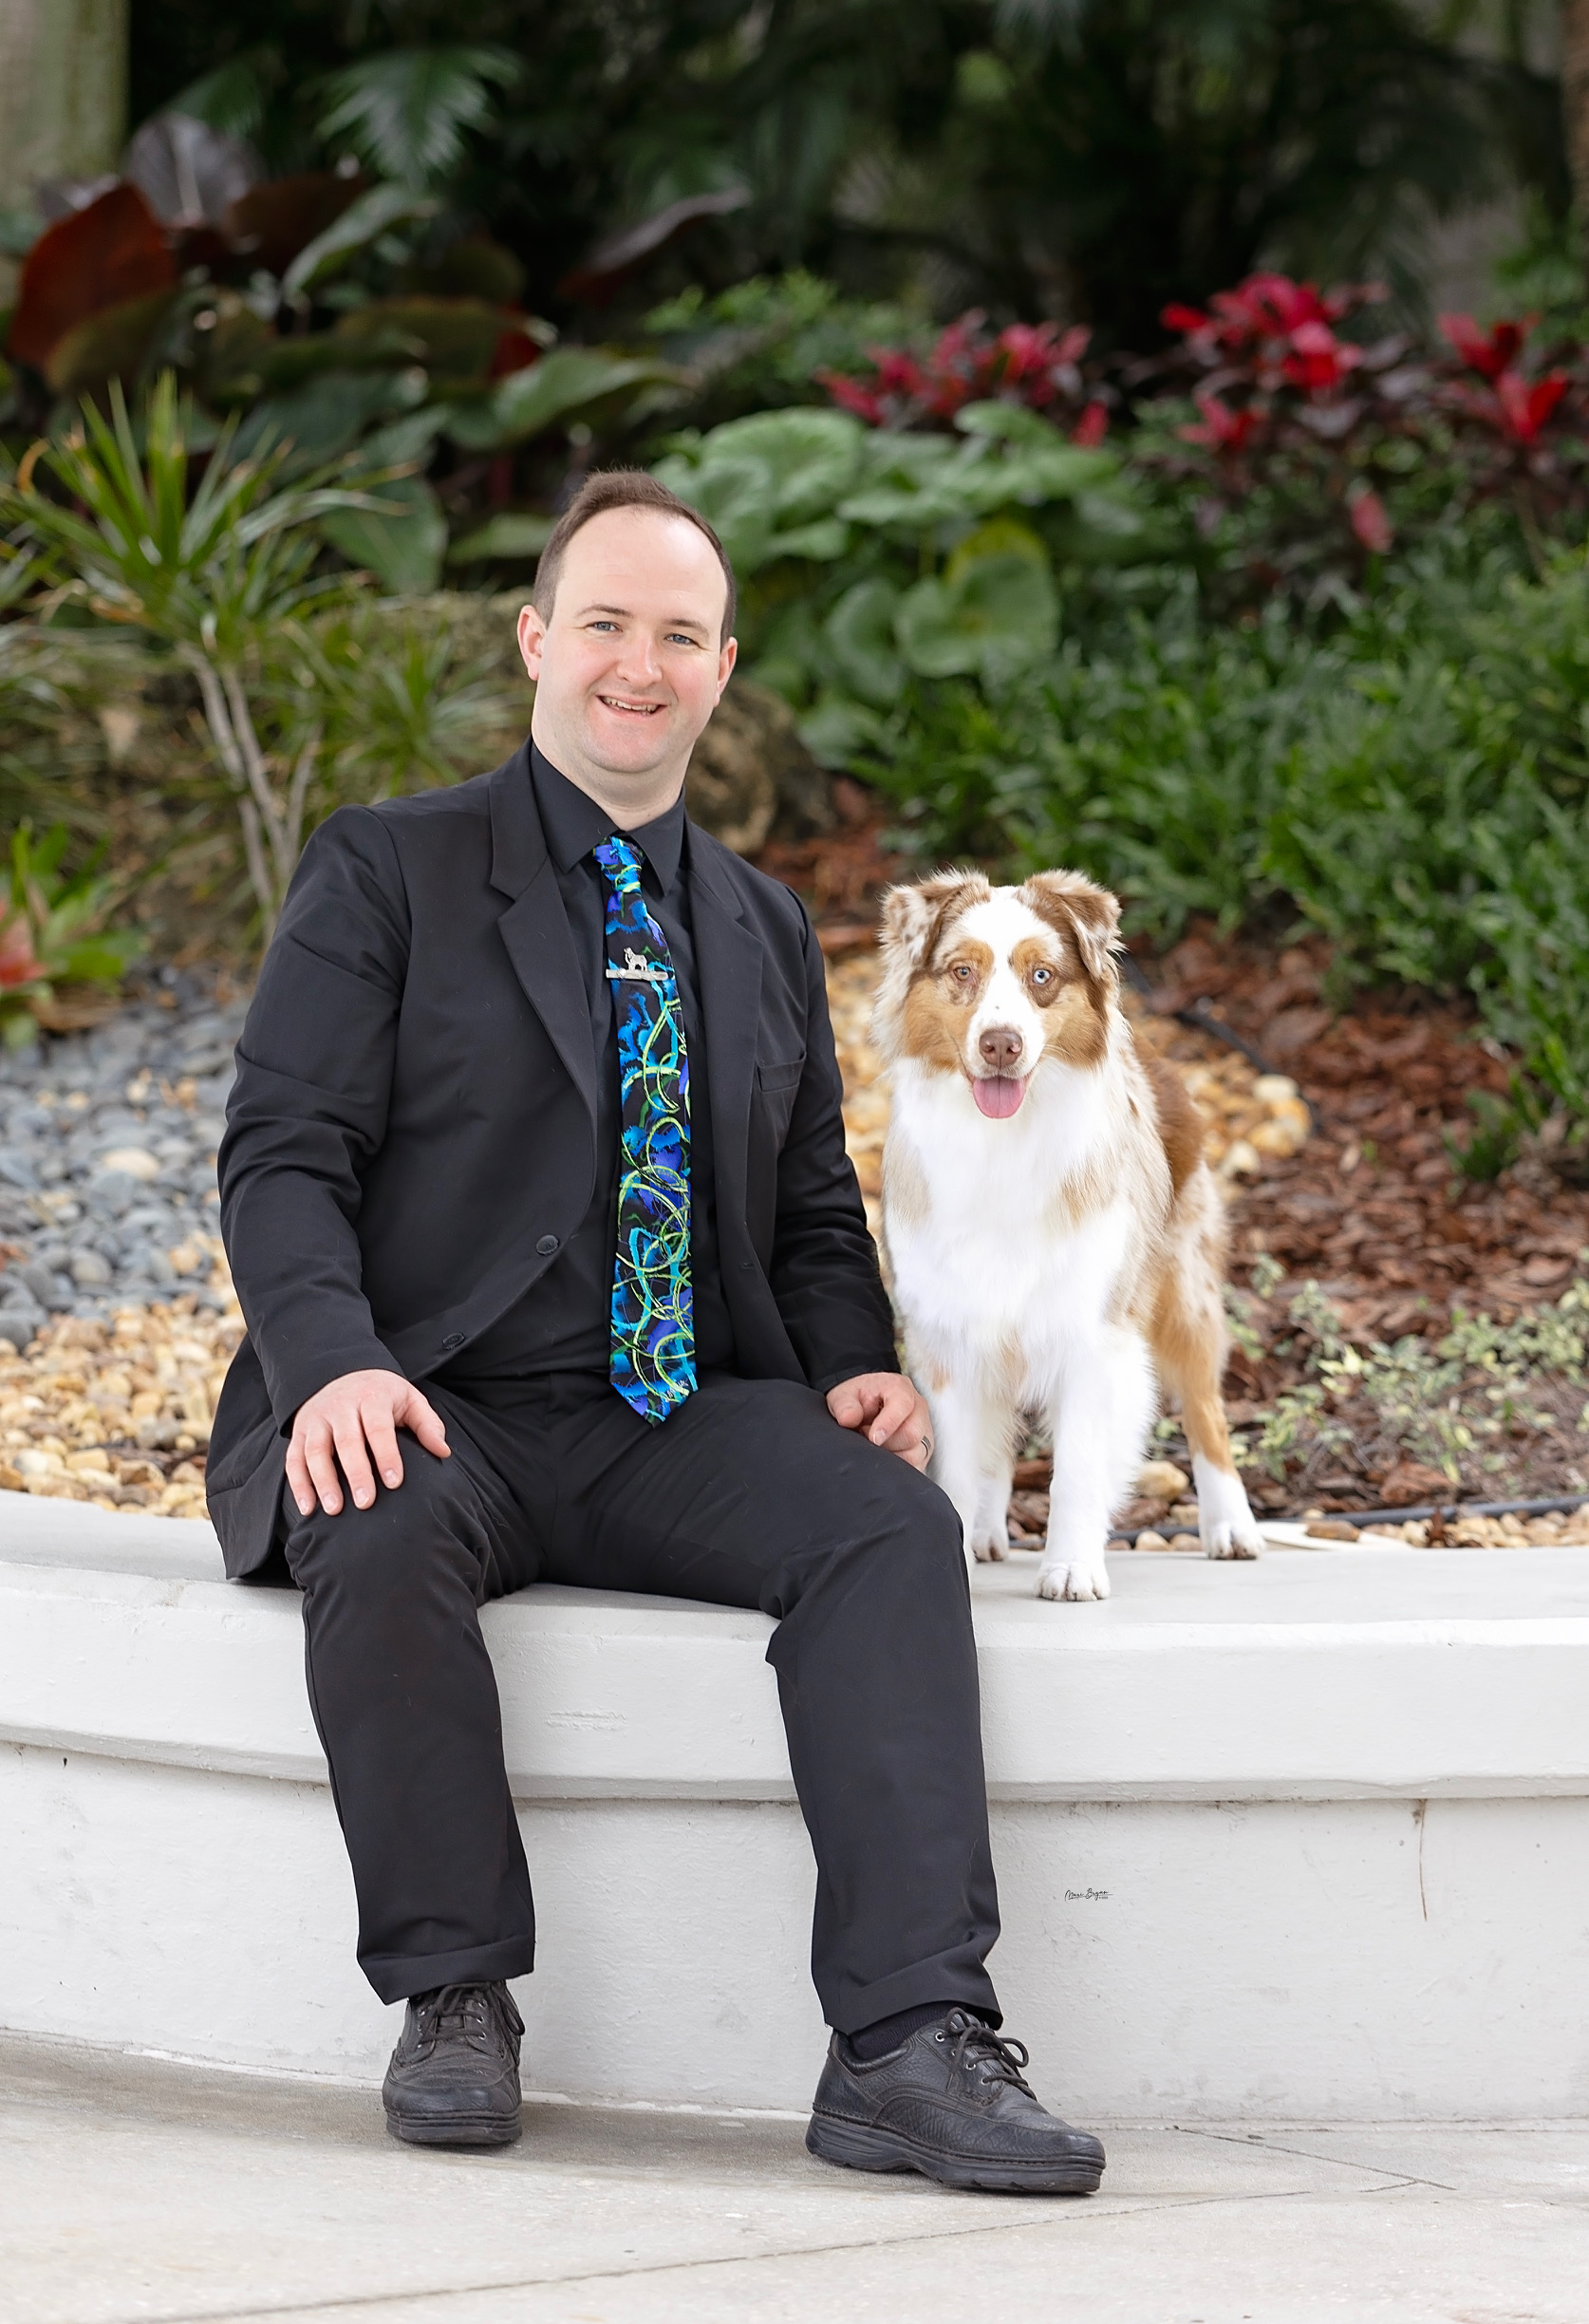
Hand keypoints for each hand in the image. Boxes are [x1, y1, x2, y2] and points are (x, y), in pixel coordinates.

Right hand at [286, 1369, 449, 1517]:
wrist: (343, 1372)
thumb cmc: (382, 1395)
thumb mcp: (409, 1399)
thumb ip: (427, 1424)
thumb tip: (443, 1452)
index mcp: (371, 1397)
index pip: (378, 1428)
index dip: (386, 1455)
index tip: (395, 1482)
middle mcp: (340, 1406)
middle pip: (346, 1441)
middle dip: (356, 1474)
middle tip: (366, 1503)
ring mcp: (317, 1419)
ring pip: (315, 1451)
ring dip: (323, 1482)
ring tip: (334, 1509)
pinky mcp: (299, 1432)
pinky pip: (294, 1459)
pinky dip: (298, 1484)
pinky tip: (308, 1508)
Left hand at [826, 1372, 934, 1470]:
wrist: (862, 1407)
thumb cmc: (856, 1400)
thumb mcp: (843, 1397)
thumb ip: (845, 1406)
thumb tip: (848, 1418)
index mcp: (900, 1389)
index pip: (903, 1406)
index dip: (888, 1424)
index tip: (872, 1438)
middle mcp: (918, 1408)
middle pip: (912, 1434)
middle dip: (886, 1443)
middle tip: (867, 1438)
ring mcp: (924, 1430)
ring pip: (915, 1454)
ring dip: (891, 1457)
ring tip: (875, 1447)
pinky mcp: (924, 1449)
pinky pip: (916, 1466)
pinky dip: (897, 1467)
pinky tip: (884, 1457)